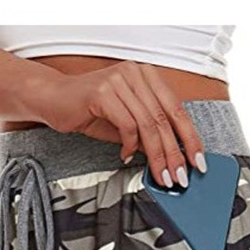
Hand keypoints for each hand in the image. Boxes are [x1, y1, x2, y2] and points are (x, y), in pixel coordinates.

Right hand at [38, 61, 206, 188]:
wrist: (53, 99)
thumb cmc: (89, 109)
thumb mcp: (126, 123)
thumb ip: (148, 133)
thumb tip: (172, 156)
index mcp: (147, 76)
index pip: (176, 109)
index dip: (190, 138)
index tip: (197, 161)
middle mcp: (136, 73)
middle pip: (165, 119)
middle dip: (175, 153)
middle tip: (180, 176)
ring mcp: (120, 79)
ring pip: (149, 125)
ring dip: (157, 155)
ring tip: (161, 175)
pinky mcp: (103, 92)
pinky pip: (127, 125)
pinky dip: (129, 145)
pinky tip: (125, 155)